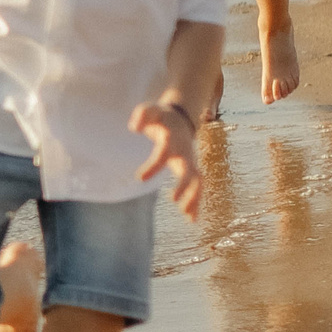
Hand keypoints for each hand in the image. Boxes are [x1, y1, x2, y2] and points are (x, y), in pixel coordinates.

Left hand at [130, 100, 204, 219]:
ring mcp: (191, 162)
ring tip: (188, 216)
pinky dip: (196, 203)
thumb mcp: (150, 111)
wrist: (181, 119)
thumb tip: (134, 127)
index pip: (163, 153)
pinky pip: (198, 187)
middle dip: (184, 185)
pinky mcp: (192, 169)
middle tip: (173, 199)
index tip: (139, 178)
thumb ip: (142, 115)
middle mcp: (185, 152)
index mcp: (172, 139)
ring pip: (198, 181)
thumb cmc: (161, 117)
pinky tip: (192, 220)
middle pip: (189, 170)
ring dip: (194, 198)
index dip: (153, 165)